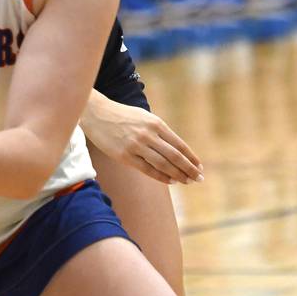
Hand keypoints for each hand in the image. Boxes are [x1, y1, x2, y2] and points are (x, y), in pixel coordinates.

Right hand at [81, 93, 202, 184]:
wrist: (97, 114)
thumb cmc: (123, 115)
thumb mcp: (144, 117)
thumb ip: (159, 131)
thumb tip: (176, 148)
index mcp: (155, 123)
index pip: (179, 144)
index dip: (191, 157)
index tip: (199, 166)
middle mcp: (148, 135)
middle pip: (175, 156)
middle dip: (189, 169)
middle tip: (198, 178)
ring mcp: (136, 146)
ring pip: (163, 165)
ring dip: (178, 175)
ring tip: (186, 181)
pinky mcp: (125, 156)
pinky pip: (147, 170)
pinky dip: (161, 177)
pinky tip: (170, 181)